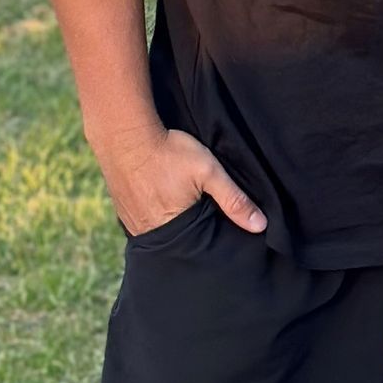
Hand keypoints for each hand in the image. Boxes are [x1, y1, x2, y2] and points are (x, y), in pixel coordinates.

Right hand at [98, 124, 266, 236]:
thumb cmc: (168, 151)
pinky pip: (144, 222)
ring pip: (161, 233)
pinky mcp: (122, 210)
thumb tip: (261, 226)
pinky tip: (162, 203)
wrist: (123, 134)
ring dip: (173, 225)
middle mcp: (149, 233)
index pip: (199, 247)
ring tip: (183, 210)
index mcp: (172, 231)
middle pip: (179, 243)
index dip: (211, 240)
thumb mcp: (209, 171)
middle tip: (202, 217)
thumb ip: (234, 199)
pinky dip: (156, 216)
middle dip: (192, 235)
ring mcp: (132, 223)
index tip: (221, 230)